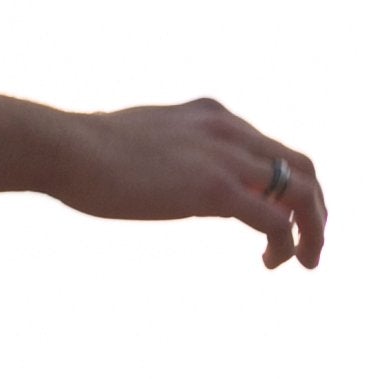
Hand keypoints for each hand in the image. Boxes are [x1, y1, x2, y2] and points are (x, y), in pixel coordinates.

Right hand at [52, 98, 325, 268]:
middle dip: (314, 207)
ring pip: (301, 191)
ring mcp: (226, 157)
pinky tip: (272, 263)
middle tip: (309, 241)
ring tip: (307, 261)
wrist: (66, 148)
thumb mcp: (144, 142)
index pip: (269, 149)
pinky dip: (287, 244)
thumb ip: (174, 155)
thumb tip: (180, 182)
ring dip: (313, 229)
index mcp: (210, 115)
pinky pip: (275, 220)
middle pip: (300, 166)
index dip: (283, 186)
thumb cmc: (86, 152)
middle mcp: (228, 129)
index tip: (277, 216)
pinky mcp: (218, 189)